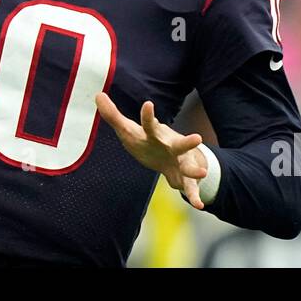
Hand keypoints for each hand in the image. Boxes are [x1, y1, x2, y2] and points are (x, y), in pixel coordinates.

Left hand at [95, 93, 209, 209]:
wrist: (172, 159)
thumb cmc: (146, 141)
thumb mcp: (128, 129)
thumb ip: (113, 115)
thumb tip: (98, 94)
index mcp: (156, 135)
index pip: (150, 124)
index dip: (148, 116)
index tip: (148, 104)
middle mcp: (171, 147)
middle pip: (179, 144)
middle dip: (187, 142)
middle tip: (198, 138)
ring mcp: (179, 162)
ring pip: (189, 167)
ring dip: (195, 170)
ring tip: (202, 173)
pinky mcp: (182, 178)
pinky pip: (190, 188)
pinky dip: (195, 196)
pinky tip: (199, 206)